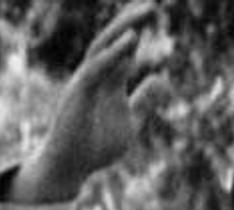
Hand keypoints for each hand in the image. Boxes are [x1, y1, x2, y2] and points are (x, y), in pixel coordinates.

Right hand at [10, 1, 158, 202]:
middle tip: (152, 4)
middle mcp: (94, 76)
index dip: (137, 30)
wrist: (71, 168)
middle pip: (112, 41)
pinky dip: (114, 52)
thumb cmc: (95, 147)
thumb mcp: (131, 122)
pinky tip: (132, 39)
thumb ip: (145, 100)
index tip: (153, 13)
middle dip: (131, 21)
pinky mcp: (79, 93)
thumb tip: (163, 77)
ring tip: (144, 13)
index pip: (123, 50)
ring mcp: (84, 82)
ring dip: (124, 28)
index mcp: (108, 82)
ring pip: (102, 47)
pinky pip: (97, 67)